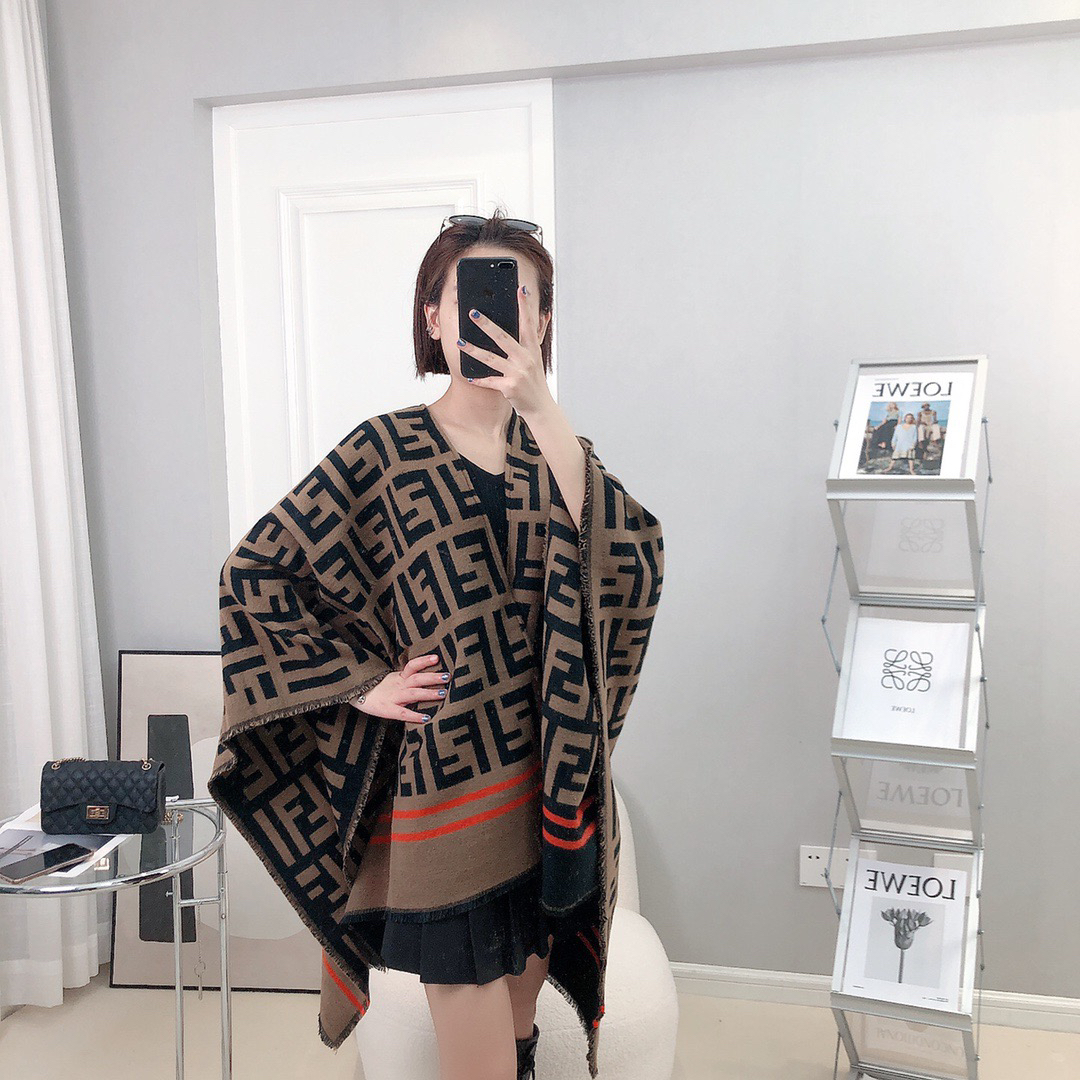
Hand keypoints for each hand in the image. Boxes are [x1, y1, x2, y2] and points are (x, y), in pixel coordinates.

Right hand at [351, 654, 449, 724]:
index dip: (423, 661)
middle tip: (448, 676)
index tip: (437, 657)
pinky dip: (415, 716)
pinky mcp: (387, 710)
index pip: (412, 666)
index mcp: (398, 677)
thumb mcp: (392, 680)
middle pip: (416, 678)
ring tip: (443, 694)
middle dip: (432, 677)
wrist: (354, 695)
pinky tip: (427, 718)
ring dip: (428, 693)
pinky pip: (402, 713)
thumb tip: (429, 677)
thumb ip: (407, 679)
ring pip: (412, 693)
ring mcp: (392, 697)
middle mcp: (397, 685)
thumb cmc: (377, 689)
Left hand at [458, 284, 553, 416]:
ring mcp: (517, 373)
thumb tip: (540, 315)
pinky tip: (468, 375)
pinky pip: (490, 381)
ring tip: (460, 342)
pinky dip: (479, 379)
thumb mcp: (536, 358)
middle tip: (473, 313)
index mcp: (532, 350)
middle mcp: (526, 359)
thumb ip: (533, 338)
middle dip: (487, 324)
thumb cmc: (535, 381)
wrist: (541, 407)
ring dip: (473, 350)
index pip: (528, 324)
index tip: (520, 289)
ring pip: (491, 359)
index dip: (525, 306)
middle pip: (503, 338)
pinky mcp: (509, 387)